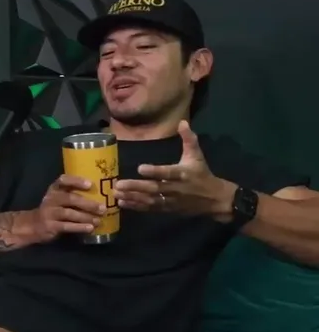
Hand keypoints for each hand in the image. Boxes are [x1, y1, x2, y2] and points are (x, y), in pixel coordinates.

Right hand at [22, 174, 108, 242]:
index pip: (63, 180)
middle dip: (88, 204)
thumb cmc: (53, 210)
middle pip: (70, 198)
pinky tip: (89, 228)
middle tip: (102, 208)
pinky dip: (79, 227)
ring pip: (69, 213)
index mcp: (54, 189)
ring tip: (98, 220)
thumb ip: (73, 196)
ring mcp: (49, 212)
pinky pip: (67, 226)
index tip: (90, 184)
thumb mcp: (59, 199)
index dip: (76, 181)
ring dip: (85, 217)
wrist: (33, 225)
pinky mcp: (50, 225)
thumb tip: (100, 197)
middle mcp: (51, 199)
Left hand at [115, 120, 234, 218]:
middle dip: (136, 187)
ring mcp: (171, 200)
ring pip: (150, 200)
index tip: (140, 168)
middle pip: (154, 188)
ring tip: (116, 194)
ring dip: (133, 197)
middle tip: (118, 184)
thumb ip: (189, 139)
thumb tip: (182, 122)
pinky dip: (137, 206)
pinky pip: (151, 208)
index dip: (155, 171)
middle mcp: (175, 188)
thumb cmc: (202, 174)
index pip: (167, 173)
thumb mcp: (196, 155)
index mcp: (182, 174)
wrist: (214, 199)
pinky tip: (123, 203)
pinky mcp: (168, 209)